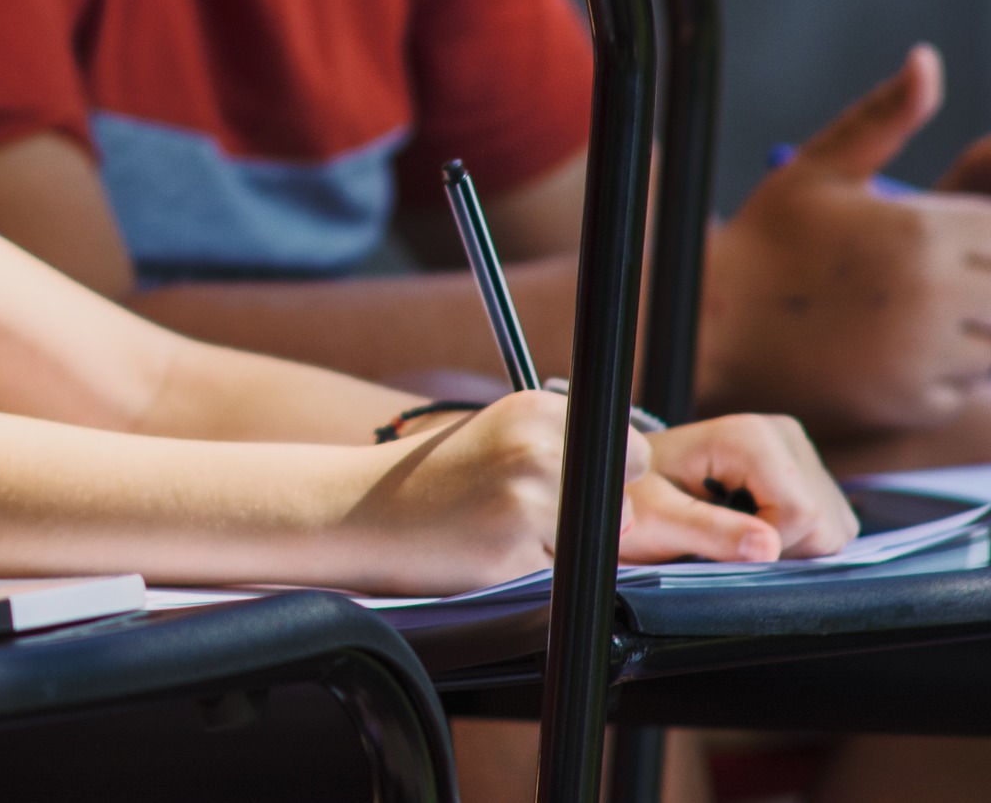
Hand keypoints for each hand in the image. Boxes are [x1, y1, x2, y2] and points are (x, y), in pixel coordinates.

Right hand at [355, 390, 649, 591]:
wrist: (357, 507)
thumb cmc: (432, 479)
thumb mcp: (500, 439)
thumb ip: (567, 460)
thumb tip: (633, 521)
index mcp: (537, 410)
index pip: (631, 452)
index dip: (608, 479)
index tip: (566, 484)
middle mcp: (537, 448)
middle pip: (622, 505)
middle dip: (588, 519)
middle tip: (520, 512)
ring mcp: (526, 500)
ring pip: (596, 546)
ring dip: (561, 551)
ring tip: (500, 531)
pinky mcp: (512, 551)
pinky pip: (560, 580)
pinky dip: (532, 576)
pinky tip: (486, 551)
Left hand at [620, 414, 856, 564]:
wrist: (634, 481)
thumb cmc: (636, 498)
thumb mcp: (657, 519)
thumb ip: (710, 532)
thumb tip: (768, 548)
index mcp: (749, 436)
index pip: (800, 513)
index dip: (768, 548)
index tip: (721, 547)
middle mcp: (784, 435)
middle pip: (821, 523)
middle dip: (779, 549)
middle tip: (724, 539)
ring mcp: (801, 451)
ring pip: (831, 529)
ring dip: (788, 546)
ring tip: (734, 530)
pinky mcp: (810, 472)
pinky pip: (830, 526)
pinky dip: (796, 540)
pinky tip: (753, 526)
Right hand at [700, 45, 990, 433]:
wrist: (707, 326)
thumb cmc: (763, 241)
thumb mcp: (819, 168)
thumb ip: (885, 116)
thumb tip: (928, 59)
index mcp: (921, 231)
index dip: (982, 237)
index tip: (929, 240)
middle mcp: (934, 296)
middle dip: (985, 287)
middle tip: (916, 282)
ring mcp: (923, 356)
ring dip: (964, 335)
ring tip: (896, 317)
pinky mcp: (909, 404)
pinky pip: (961, 390)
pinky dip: (935, 378)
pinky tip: (880, 353)